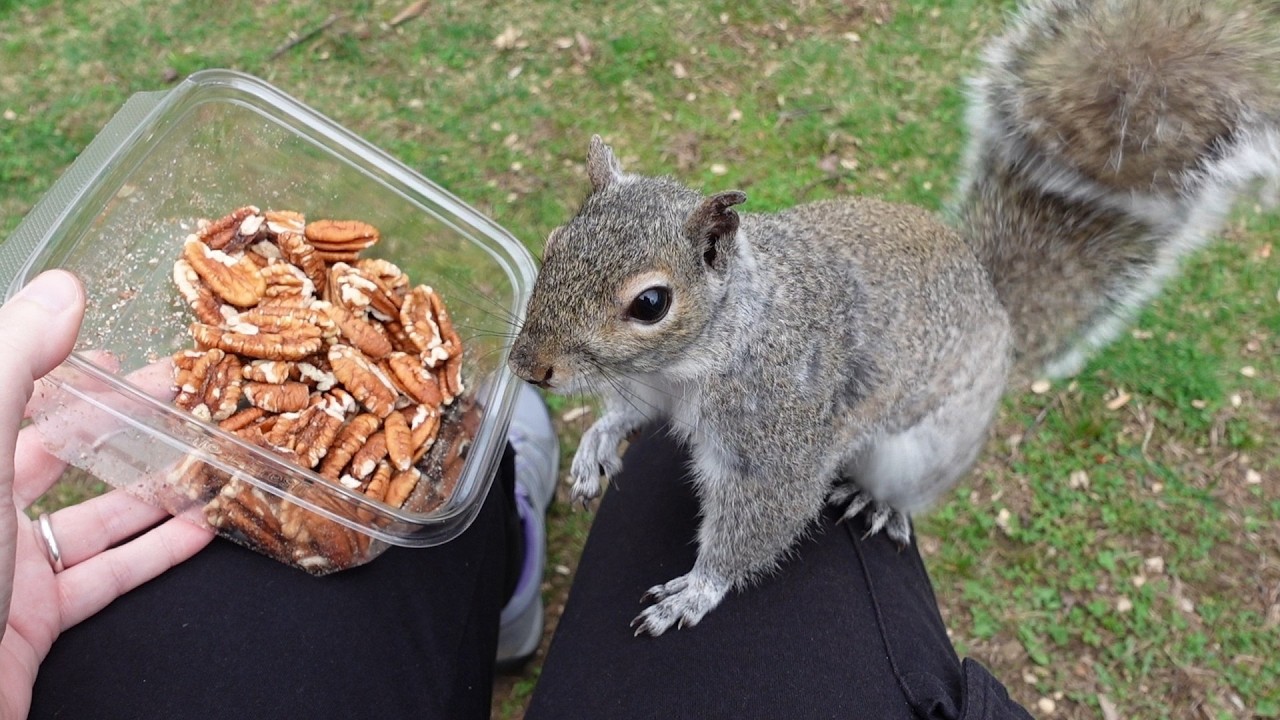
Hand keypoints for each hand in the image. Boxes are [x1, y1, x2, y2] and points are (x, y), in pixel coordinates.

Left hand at [0, 271, 213, 719]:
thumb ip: (10, 364)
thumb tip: (62, 286)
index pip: (9, 395)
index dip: (60, 364)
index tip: (119, 343)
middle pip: (57, 452)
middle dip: (123, 422)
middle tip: (187, 396)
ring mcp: (3, 568)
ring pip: (90, 516)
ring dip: (153, 488)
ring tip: (211, 458)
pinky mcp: (31, 621)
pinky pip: (103, 577)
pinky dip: (154, 553)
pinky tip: (202, 530)